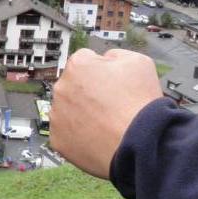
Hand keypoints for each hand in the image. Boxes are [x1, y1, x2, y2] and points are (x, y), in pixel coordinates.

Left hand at [51, 49, 162, 178]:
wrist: (140, 144)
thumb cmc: (139, 105)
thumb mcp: (139, 62)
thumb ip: (116, 54)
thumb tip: (107, 59)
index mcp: (78, 66)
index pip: (85, 60)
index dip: (102, 71)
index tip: (110, 82)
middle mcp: (62, 88)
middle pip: (74, 85)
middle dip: (89, 92)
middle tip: (110, 105)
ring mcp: (58, 115)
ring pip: (68, 109)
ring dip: (82, 113)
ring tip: (105, 123)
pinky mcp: (58, 139)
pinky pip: (67, 133)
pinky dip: (79, 135)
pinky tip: (97, 136)